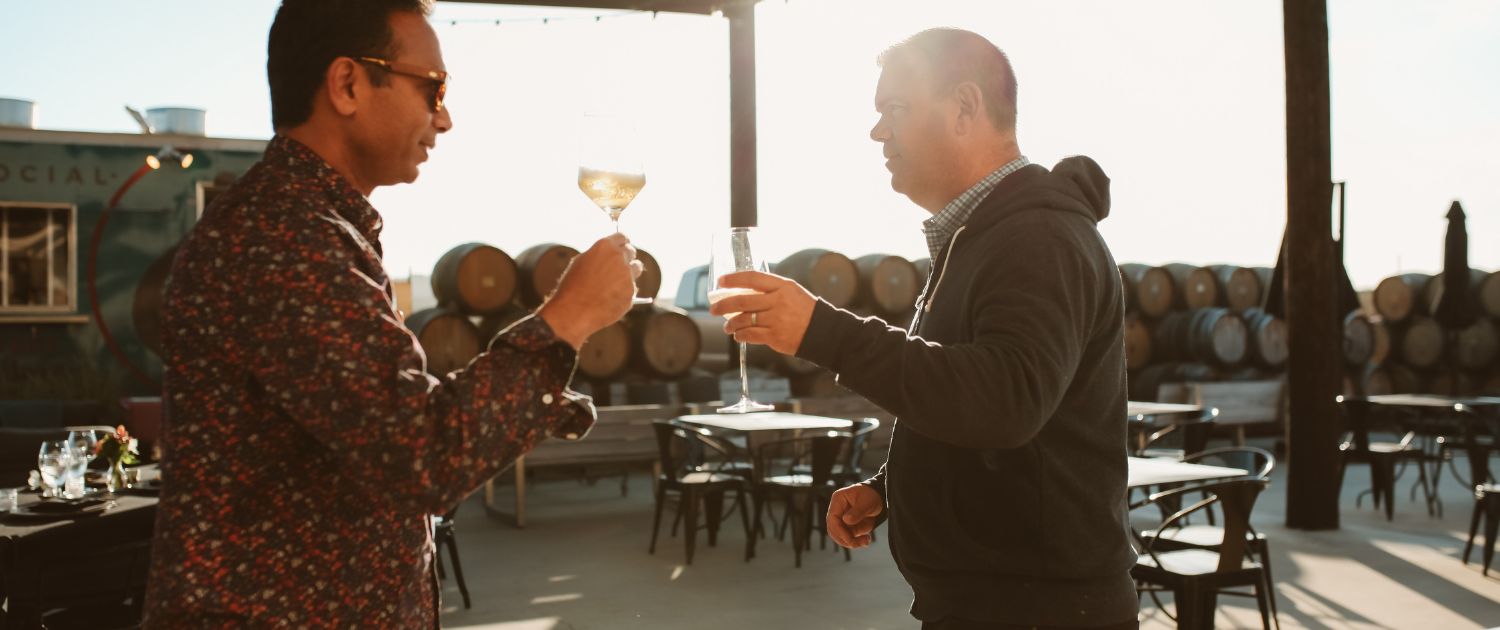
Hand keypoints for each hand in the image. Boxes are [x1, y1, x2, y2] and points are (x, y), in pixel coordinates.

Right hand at [539, 234, 643, 348]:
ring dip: (629, 272)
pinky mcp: (631, 292)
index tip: (624, 245)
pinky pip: (631, 288)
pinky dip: (624, 292)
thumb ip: (599, 256)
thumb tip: (611, 255)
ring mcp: (627, 275)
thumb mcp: (581, 263)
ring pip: (636, 269)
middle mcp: (619, 257)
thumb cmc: (572, 287)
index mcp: (605, 246)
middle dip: (627, 256)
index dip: (622, 242)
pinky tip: (609, 299)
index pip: (622, 236)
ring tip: (614, 282)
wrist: (573, 311)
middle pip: (631, 251)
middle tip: (622, 263)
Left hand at [707, 271, 816, 355]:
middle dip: (723, 305)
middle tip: (713, 309)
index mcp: (781, 286)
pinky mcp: (775, 336)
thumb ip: (769, 289)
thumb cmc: (803, 309)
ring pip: (744, 320)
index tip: (721, 282)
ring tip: (727, 327)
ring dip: (731, 324)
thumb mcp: (790, 291)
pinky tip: (738, 335)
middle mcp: (778, 301)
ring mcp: (776, 319)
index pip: (752, 278)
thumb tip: (742, 290)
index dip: (733, 279)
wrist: (821, 330)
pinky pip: (750, 335)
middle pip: (742, 301)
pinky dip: (740, 335)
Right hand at [826, 483, 882, 548]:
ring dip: (851, 542)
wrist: (878, 498)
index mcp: (838, 500)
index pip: (832, 519)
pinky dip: (857, 542)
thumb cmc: (870, 495)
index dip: (839, 531)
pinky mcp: (848, 527)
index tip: (850, 539)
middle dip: (844, 539)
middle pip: (833, 530)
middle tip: (857, 543)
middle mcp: (837, 511)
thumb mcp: (866, 502)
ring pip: (840, 536)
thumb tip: (846, 520)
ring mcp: (842, 520)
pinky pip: (849, 538)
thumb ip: (857, 511)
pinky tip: (866, 539)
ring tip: (865, 540)